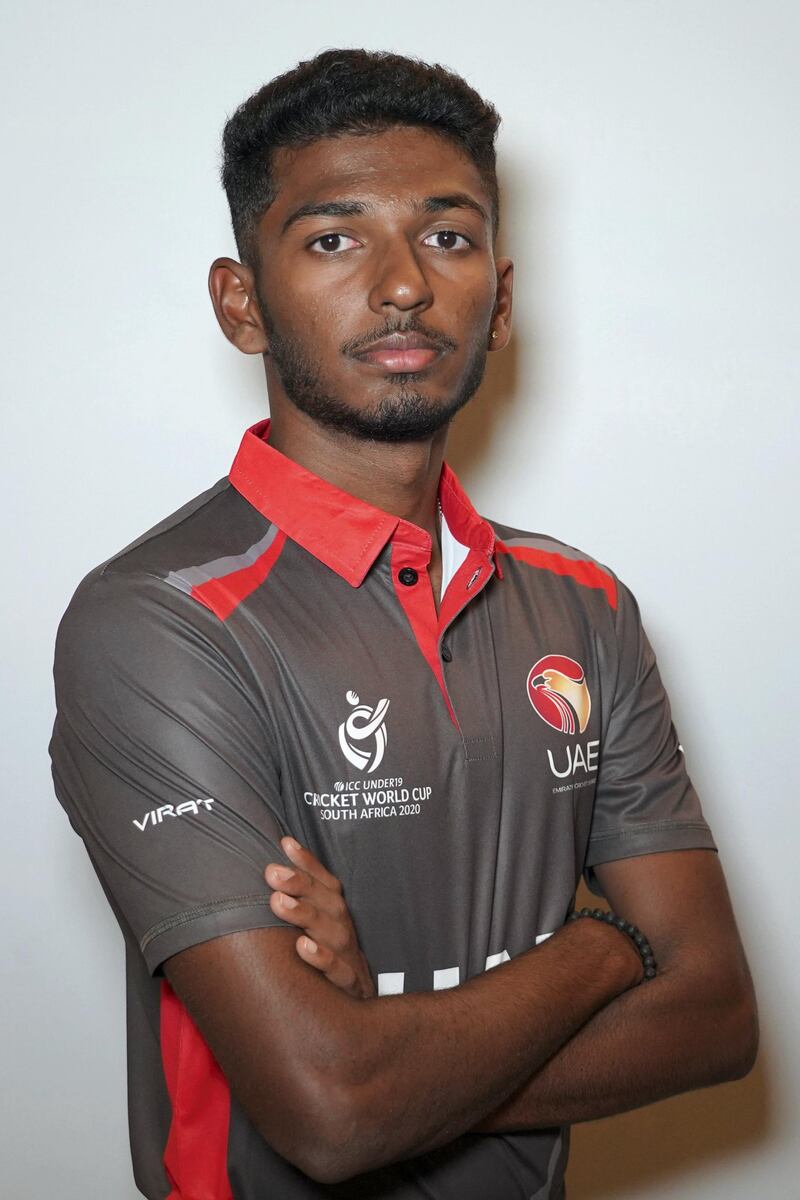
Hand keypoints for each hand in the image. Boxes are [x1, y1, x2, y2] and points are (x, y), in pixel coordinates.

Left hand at [265, 837, 374, 998]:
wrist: (358, 1002)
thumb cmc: (329, 954)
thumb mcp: (317, 923)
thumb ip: (299, 895)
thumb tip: (277, 856)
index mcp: (335, 911)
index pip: (324, 881)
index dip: (307, 862)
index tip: (284, 844)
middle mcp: (342, 928)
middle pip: (326, 902)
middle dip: (300, 884)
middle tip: (272, 873)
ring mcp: (348, 955)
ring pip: (331, 932)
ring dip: (305, 915)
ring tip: (279, 902)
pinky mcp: (349, 985)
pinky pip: (339, 971)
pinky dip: (322, 959)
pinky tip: (302, 946)